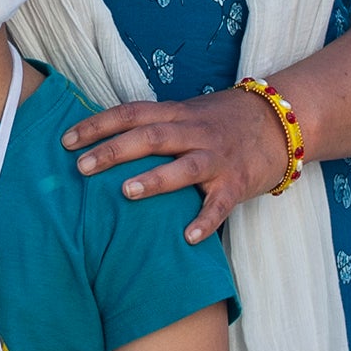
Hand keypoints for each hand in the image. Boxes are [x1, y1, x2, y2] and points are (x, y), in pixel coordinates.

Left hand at [63, 84, 293, 243]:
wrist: (284, 121)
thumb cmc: (225, 120)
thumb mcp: (189, 113)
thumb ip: (154, 124)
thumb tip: (104, 142)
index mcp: (178, 114)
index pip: (131, 113)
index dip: (98, 124)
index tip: (66, 140)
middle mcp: (196, 132)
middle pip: (152, 136)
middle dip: (115, 151)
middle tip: (81, 167)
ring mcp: (218, 158)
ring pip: (185, 166)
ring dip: (156, 178)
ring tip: (126, 192)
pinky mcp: (238, 183)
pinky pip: (220, 204)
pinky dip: (205, 220)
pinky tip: (187, 237)